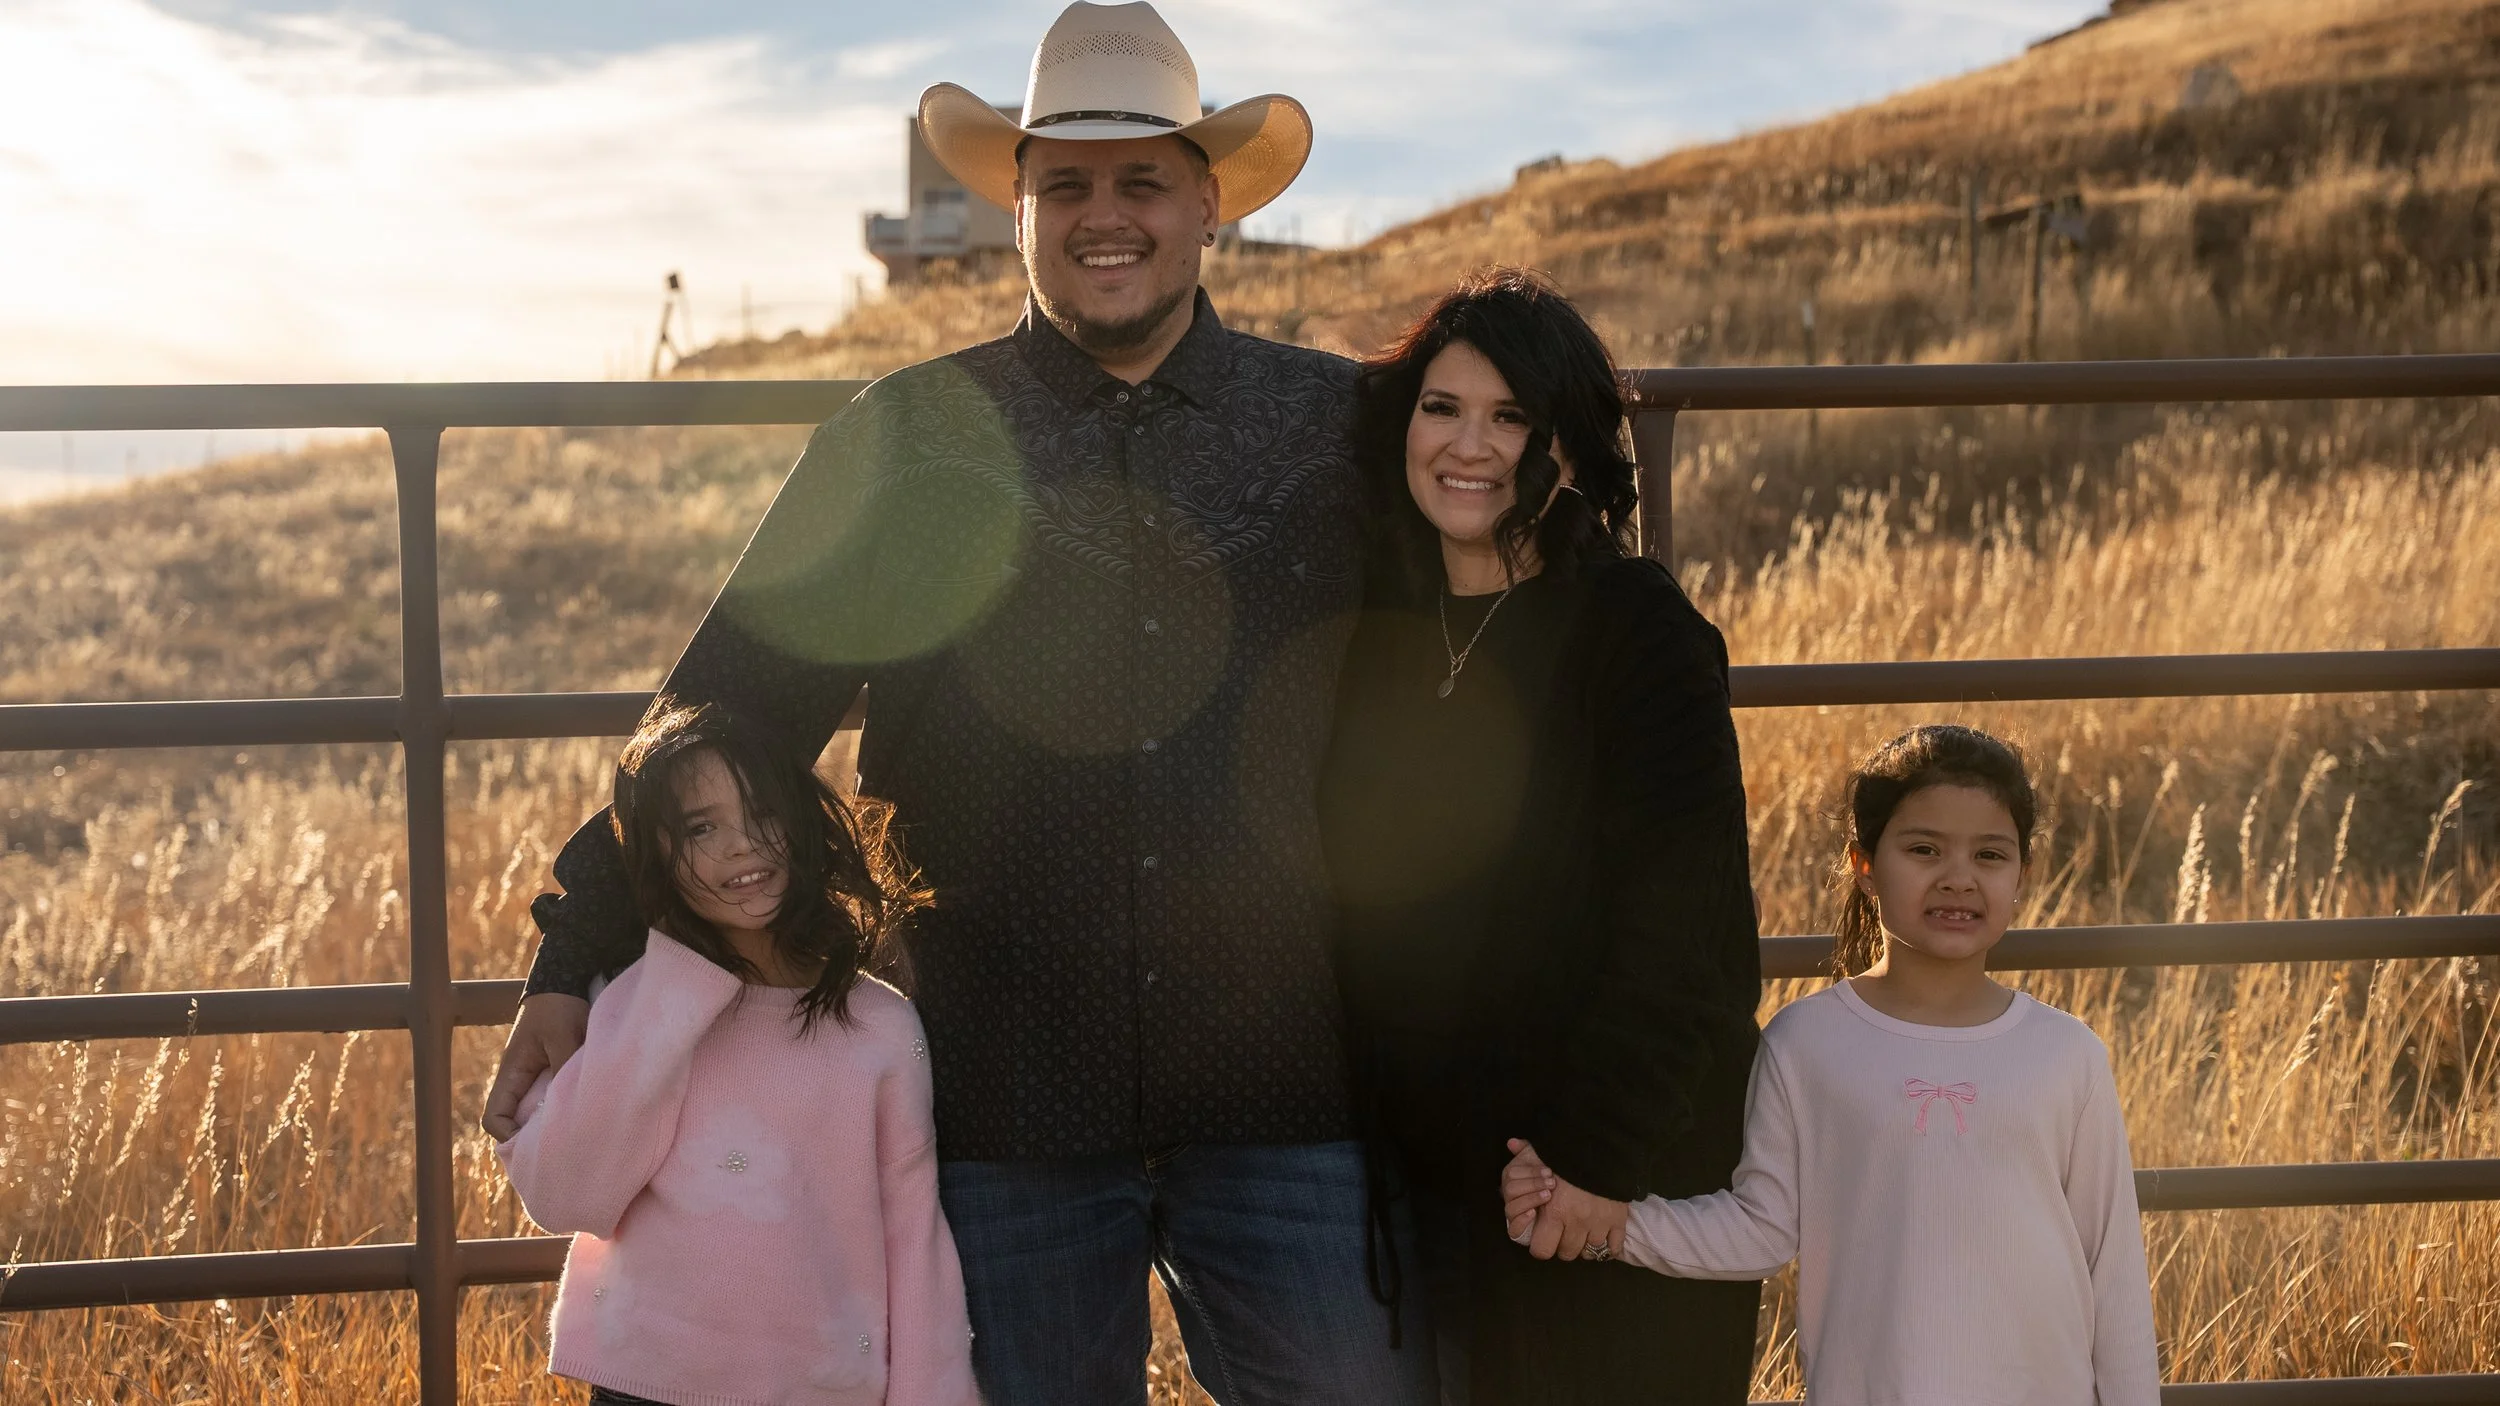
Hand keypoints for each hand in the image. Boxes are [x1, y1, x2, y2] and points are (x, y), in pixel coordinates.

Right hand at [480, 993, 588, 1140]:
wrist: (567, 980)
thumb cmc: (560, 1006)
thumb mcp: (562, 1037)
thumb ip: (561, 1070)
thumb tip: (564, 1109)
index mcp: (510, 1073)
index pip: (494, 1119)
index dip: (509, 1137)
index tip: (536, 1143)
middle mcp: (518, 1080)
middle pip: (514, 1123)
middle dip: (532, 1138)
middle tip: (561, 1147)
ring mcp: (535, 1077)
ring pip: (534, 1114)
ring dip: (550, 1124)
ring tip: (574, 1134)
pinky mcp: (553, 1072)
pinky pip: (551, 1100)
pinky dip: (562, 1109)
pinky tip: (583, 1112)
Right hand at [1502, 1138, 1553, 1241]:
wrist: (1564, 1207)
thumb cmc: (1549, 1183)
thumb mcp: (1540, 1163)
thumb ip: (1526, 1150)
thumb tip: (1511, 1142)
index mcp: (1512, 1181)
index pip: (1511, 1174)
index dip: (1530, 1172)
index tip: (1549, 1171)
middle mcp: (1510, 1197)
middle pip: (1510, 1190)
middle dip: (1532, 1185)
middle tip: (1552, 1183)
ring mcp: (1513, 1215)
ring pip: (1511, 1208)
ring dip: (1530, 1200)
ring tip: (1548, 1196)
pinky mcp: (1519, 1232)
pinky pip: (1513, 1229)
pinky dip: (1522, 1220)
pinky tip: (1534, 1213)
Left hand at [1505, 1138, 1626, 1262]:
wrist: (1606, 1148)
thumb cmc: (1571, 1153)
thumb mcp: (1544, 1154)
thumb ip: (1525, 1156)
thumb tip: (1511, 1143)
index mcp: (1553, 1211)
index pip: (1541, 1250)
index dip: (1541, 1246)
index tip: (1545, 1238)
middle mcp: (1575, 1222)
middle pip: (1566, 1253)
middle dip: (1564, 1246)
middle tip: (1565, 1234)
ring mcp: (1599, 1224)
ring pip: (1589, 1252)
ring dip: (1585, 1246)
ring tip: (1584, 1234)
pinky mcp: (1618, 1222)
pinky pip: (1613, 1248)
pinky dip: (1608, 1246)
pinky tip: (1603, 1236)